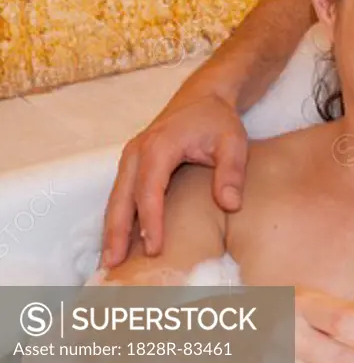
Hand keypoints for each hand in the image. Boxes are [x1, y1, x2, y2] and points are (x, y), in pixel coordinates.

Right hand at [101, 93, 248, 267]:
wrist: (204, 97)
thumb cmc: (218, 121)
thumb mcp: (234, 142)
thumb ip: (232, 172)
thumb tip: (229, 204)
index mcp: (160, 146)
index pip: (150, 190)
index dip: (150, 221)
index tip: (154, 248)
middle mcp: (138, 151)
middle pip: (121, 197)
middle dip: (116, 232)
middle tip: (113, 265)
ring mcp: (132, 157)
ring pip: (116, 198)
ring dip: (111, 229)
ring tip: (109, 261)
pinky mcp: (133, 163)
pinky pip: (121, 193)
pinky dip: (118, 217)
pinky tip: (119, 240)